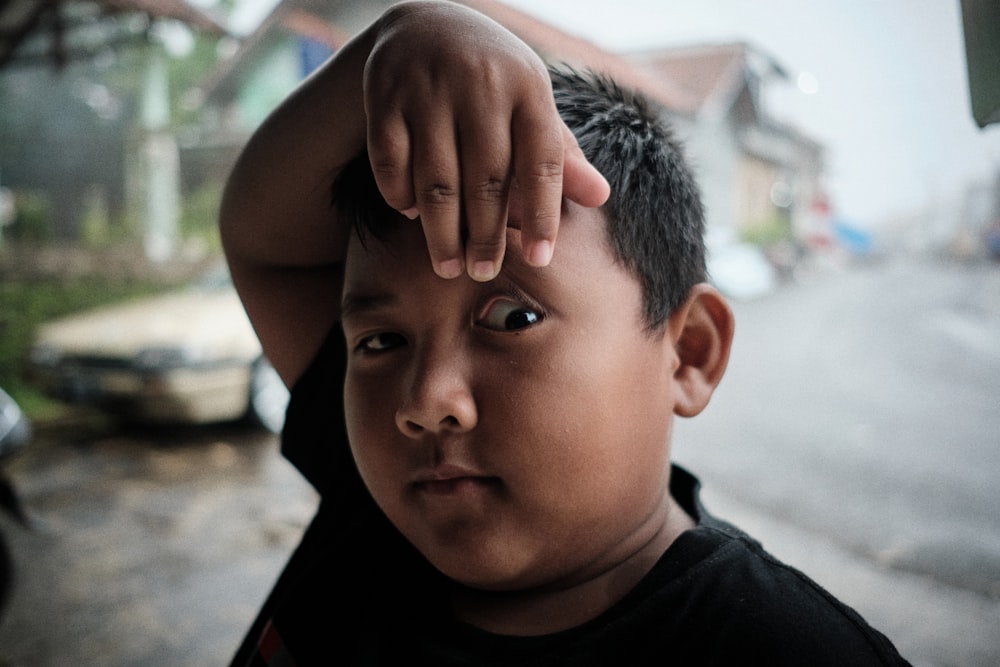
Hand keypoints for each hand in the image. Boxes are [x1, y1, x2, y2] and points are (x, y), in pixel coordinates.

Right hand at [364, 1, 608, 280]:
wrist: (426, 25)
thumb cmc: (493, 82)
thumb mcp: (531, 105)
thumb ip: (561, 154)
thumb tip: (600, 197)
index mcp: (528, 88)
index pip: (542, 162)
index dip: (541, 216)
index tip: (539, 259)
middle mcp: (481, 84)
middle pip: (486, 180)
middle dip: (486, 236)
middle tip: (483, 273)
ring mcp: (429, 89)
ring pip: (436, 180)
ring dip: (441, 232)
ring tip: (449, 266)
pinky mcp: (384, 97)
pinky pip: (391, 163)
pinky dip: (400, 197)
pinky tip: (413, 216)